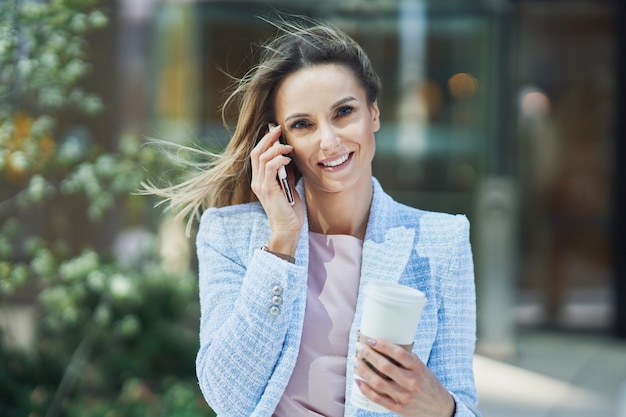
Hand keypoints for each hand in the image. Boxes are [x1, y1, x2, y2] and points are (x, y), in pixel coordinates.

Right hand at [250, 124, 303, 253]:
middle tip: (279, 129)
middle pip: (256, 152)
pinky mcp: (268, 189)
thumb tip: (288, 157)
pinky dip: (279, 159)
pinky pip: (270, 167)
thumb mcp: (288, 187)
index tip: (276, 132)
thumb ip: (285, 173)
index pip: (257, 155)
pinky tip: (288, 159)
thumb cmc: (290, 211)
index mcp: (260, 181)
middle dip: (268, 138)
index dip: (265, 141)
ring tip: (288, 146)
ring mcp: (261, 186)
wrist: (288, 229)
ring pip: (262, 157)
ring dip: (276, 148)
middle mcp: (257, 182)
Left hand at [354, 338, 455, 416]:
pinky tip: (357, 380)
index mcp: (418, 369)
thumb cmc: (427, 383)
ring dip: (363, 370)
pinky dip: (365, 388)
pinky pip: (377, 398)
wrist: (439, 409)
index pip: (399, 354)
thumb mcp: (421, 368)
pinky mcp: (398, 408)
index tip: (371, 340)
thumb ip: (406, 359)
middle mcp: (411, 382)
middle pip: (385, 366)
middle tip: (359, 347)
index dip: (383, 346)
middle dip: (368, 355)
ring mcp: (404, 397)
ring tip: (356, 361)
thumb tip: (383, 346)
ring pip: (378, 382)